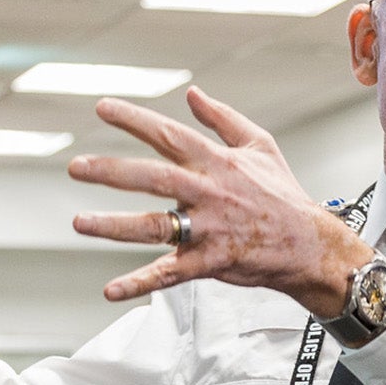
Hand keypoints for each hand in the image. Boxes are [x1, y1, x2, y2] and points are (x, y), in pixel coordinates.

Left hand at [68, 87, 369, 313]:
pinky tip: (111, 289)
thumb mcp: (260, 146)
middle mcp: (208, 192)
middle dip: (111, 170)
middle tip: (75, 167)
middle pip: (152, 176)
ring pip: (154, 225)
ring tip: (79, 222)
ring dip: (113, 225)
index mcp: (217, 162)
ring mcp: (208, 229)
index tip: (102, 108)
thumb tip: (192, 94)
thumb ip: (222, 118)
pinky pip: (169, 274)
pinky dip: (139, 283)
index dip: (134, 119)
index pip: (168, 134)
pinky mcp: (210, 261)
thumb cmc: (284, 196)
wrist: (310, 246)